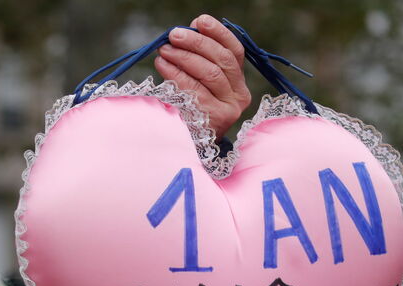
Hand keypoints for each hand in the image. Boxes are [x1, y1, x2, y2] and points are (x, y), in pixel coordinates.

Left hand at [155, 14, 251, 139]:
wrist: (190, 147)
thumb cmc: (192, 110)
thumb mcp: (200, 84)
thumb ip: (201, 59)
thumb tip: (189, 29)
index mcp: (239, 83)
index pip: (234, 51)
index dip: (218, 33)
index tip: (200, 21)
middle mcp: (239, 96)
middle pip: (222, 60)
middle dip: (196, 43)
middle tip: (174, 35)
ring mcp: (229, 109)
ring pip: (210, 73)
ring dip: (184, 57)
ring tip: (164, 50)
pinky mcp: (215, 120)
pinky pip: (195, 90)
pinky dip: (177, 74)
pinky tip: (163, 66)